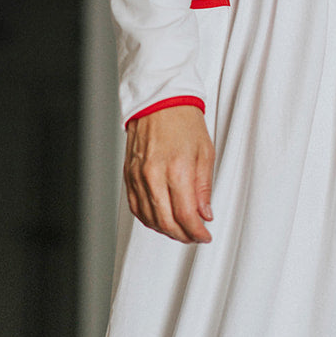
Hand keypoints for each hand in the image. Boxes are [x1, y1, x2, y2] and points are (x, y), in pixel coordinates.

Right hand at [123, 106, 214, 242]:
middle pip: (167, 222)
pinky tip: (160, 219)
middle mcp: (154, 175)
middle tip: (195, 235)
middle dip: (183, 235)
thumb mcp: (206, 153)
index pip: (186, 216)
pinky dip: (149, 219)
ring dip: (166, 230)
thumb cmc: (184, 121)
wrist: (160, 101)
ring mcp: (138, 176)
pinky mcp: (129, 175)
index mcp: (177, 169)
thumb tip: (205, 214)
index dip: (197, 232)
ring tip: (180, 229)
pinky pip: (136, 207)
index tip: (205, 235)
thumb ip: (204, 188)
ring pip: (150, 218)